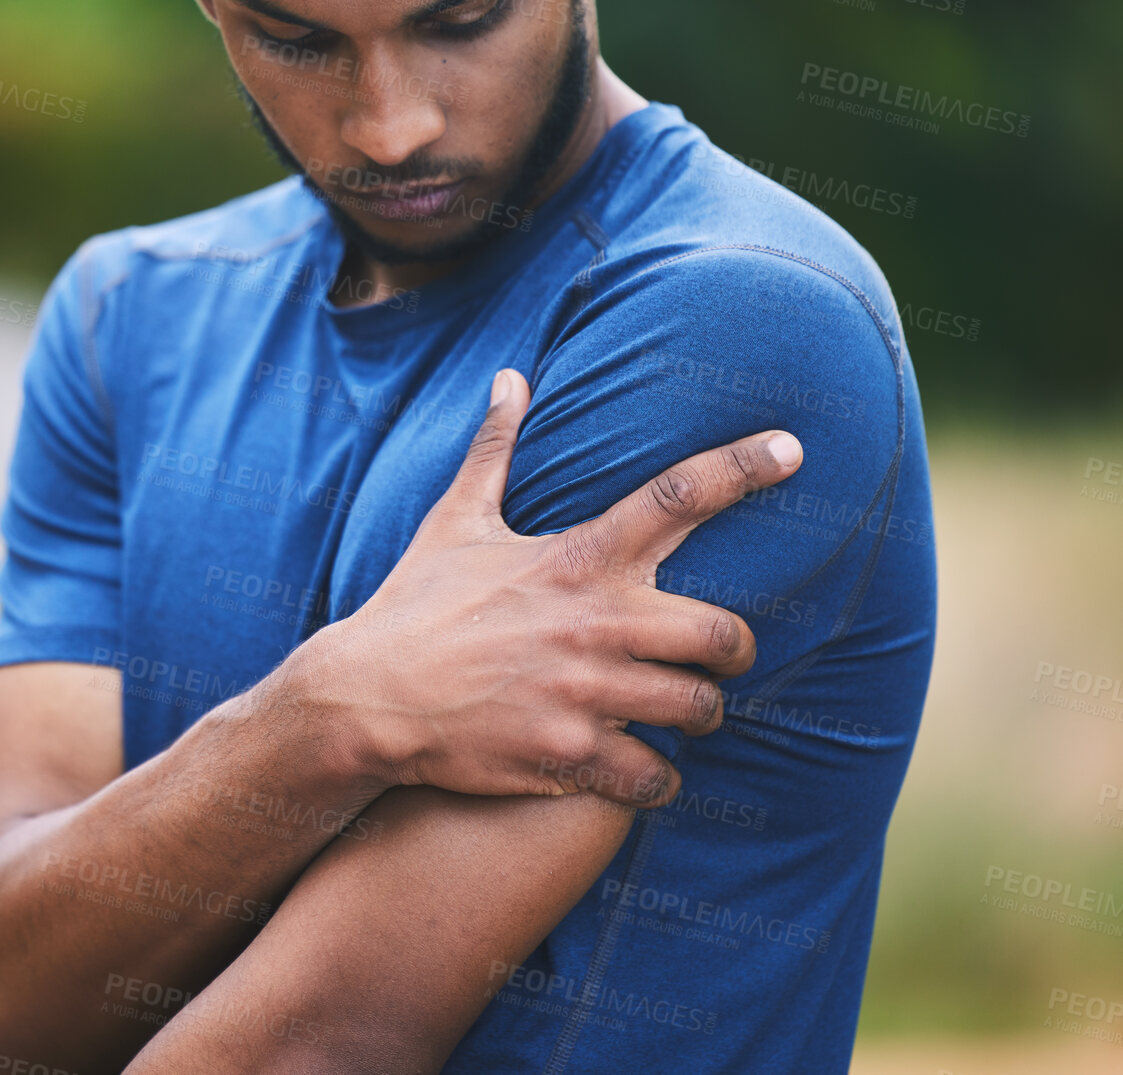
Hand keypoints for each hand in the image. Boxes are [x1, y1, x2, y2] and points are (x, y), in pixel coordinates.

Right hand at [314, 367, 802, 806]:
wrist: (367, 697)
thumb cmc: (416, 605)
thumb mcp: (454, 521)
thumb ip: (494, 450)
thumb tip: (510, 378)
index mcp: (579, 559)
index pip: (678, 496)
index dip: (744, 465)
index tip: (792, 448)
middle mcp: (595, 623)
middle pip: (725, 634)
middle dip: (732, 653)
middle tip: (713, 661)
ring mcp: (587, 692)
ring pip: (700, 711)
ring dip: (697, 716)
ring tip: (678, 716)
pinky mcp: (570, 754)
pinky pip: (656, 778)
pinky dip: (659, 781)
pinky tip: (645, 774)